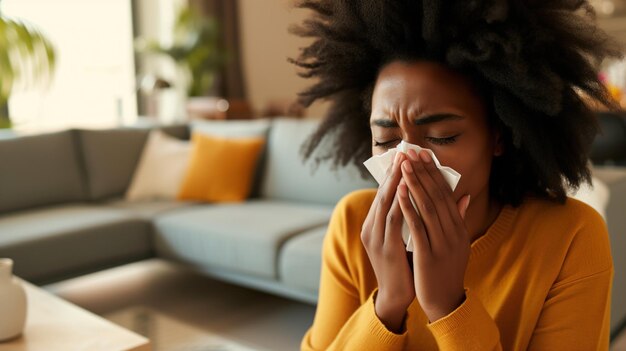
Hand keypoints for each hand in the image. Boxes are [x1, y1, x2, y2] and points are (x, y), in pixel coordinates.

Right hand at [361, 151, 414, 331]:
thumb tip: (424, 196)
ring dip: (396, 181)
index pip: (383, 195)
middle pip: (382, 194)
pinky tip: (405, 188)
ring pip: (386, 203)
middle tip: (404, 151)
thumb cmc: (403, 266)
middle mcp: (370, 229)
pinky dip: (399, 202)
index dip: (393, 174)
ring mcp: (376, 238)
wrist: (396, 296)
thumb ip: (410, 217)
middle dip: (394, 171)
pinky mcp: (386, 248)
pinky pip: (393, 221)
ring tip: (405, 163)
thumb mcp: (405, 237)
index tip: (404, 155)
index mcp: (373, 226)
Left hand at [398, 149, 470, 321]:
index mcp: (459, 228)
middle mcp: (454, 233)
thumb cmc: (446, 270)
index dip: (434, 173)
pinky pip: (418, 227)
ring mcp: (443, 243)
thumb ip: (458, 219)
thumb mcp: (456, 243)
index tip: (424, 155)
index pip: (446, 194)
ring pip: (428, 207)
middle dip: (423, 172)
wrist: (446, 302)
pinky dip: (409, 207)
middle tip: (412, 151)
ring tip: (404, 165)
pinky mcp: (429, 255)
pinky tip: (400, 193)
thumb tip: (464, 196)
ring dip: (415, 184)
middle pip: (437, 196)